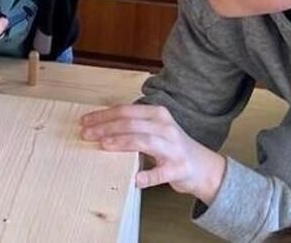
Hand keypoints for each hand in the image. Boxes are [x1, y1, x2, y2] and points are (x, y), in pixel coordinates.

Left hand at [79, 104, 226, 203]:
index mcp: (157, 114)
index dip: (103, 115)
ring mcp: (173, 148)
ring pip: (143, 140)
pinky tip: (133, 180)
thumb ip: (133, 127)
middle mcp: (165, 127)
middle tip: (86, 134)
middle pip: (130, 123)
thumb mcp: (154, 130)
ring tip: (103, 146)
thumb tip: (99, 128)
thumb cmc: (173, 148)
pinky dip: (146, 176)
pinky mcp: (179, 169)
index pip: (126, 111)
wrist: (205, 168)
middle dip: (105, 127)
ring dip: (121, 142)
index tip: (85, 121)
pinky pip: (160, 173)